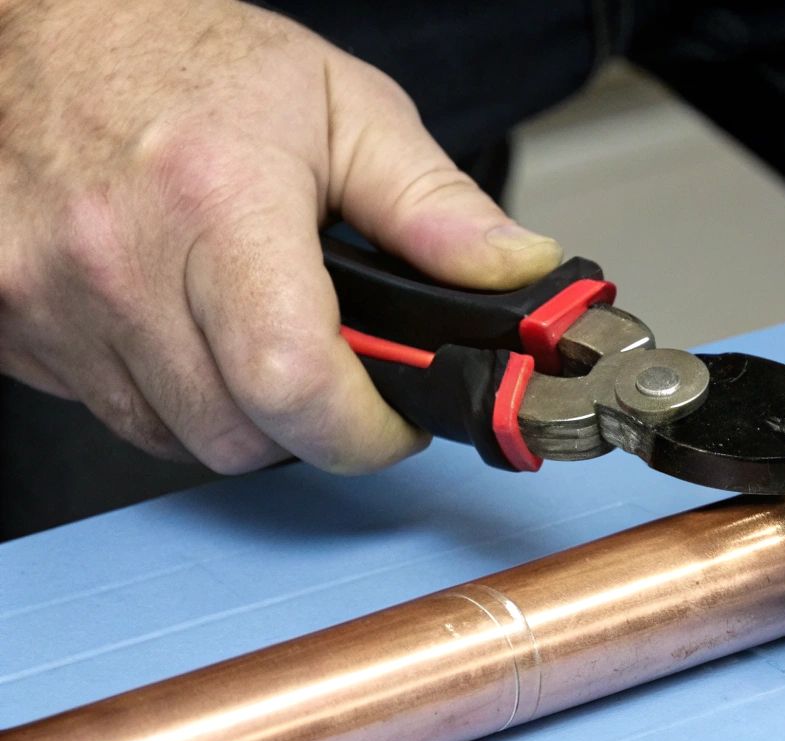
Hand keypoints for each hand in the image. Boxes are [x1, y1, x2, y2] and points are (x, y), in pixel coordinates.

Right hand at [0, 0, 561, 472]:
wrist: (43, 25)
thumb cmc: (186, 56)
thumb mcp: (344, 107)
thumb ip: (437, 206)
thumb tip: (517, 275)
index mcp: (216, 203)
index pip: (293, 383)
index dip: (364, 429)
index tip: (397, 416)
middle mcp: (118, 261)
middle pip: (241, 435)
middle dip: (312, 422)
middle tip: (338, 368)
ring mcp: (51, 300)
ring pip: (178, 438)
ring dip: (237, 412)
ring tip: (255, 329)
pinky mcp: (11, 326)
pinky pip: (113, 412)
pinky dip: (166, 393)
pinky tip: (182, 325)